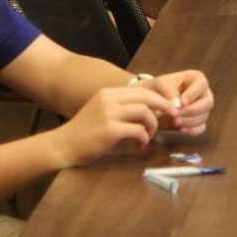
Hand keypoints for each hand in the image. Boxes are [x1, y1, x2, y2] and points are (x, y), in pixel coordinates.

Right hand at [49, 86, 179, 166]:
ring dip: (153, 127)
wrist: (62, 145)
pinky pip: (138, 131)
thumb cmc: (84, 132)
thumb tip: (149, 110)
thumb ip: (121, 108)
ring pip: (146, 113)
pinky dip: (144, 139)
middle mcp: (109, 99)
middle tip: (173, 119)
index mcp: (108, 93)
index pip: (142, 90)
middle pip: (148, 98)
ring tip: (148, 138)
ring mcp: (109, 114)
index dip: (160, 99)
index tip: (169, 110)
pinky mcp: (110, 130)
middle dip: (165, 108)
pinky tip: (139, 146)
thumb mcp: (102, 112)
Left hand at [135, 70, 212, 134]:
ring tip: (174, 122)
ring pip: (204, 116)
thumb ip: (168, 90)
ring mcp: (202, 108)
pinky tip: (180, 129)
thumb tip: (177, 102)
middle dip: (192, 110)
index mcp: (196, 79)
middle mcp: (202, 93)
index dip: (193, 94)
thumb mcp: (159, 84)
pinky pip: (201, 127)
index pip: (202, 84)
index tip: (181, 103)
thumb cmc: (157, 89)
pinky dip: (192, 130)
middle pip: (208, 102)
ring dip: (189, 121)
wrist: (152, 103)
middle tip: (177, 115)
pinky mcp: (199, 121)